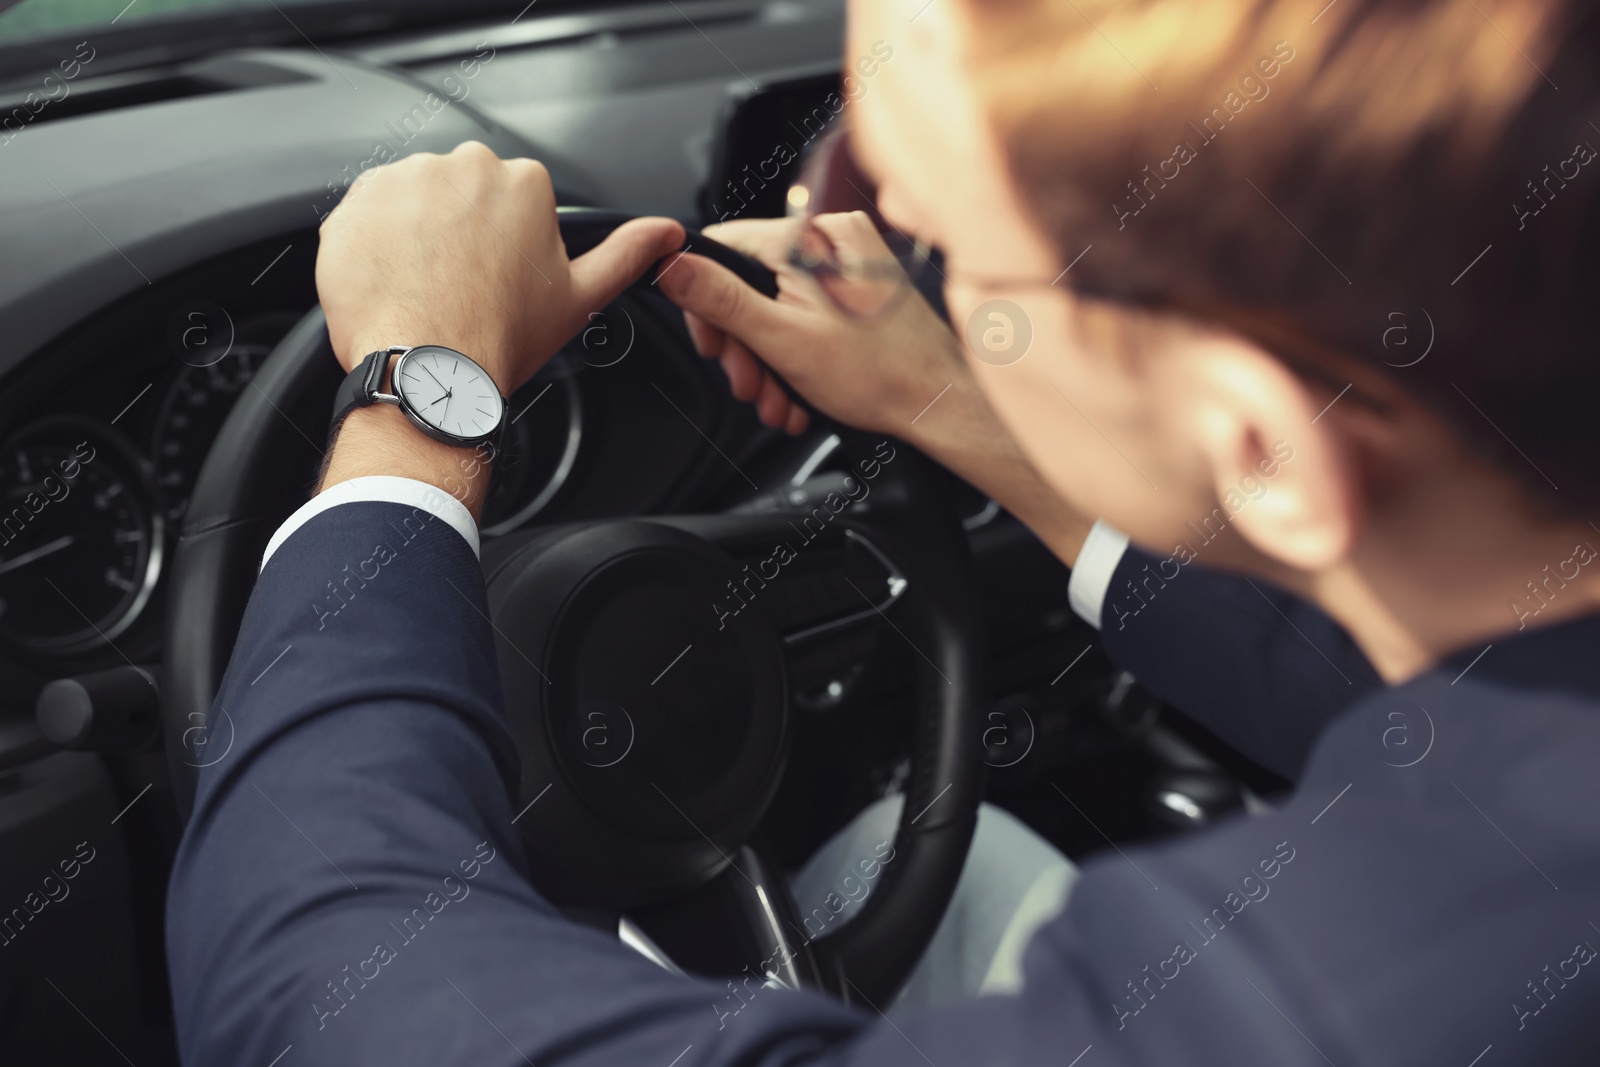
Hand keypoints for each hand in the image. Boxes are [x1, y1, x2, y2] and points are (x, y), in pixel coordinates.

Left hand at [314, 141, 682, 516]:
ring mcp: (405, 180)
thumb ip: (629, 254)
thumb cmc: (502, 337)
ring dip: (415, 239)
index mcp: (524, 182)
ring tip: (427, 291)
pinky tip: (394, 288)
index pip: (511, 201)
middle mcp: (464, 166)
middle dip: (458, 235)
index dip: (504, 245)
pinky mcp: (355, 203)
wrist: (431, 370)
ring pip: (412, 204)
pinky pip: (365, 218)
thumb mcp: (582, 297)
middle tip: (462, 288)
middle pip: (461, 196)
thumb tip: (667, 234)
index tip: (497, 277)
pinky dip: (374, 249)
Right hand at [654, 212, 967, 436]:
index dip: (705, 302)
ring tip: (780, 397)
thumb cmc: (879, 375)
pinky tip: (801, 387)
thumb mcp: (780, 339)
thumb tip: (671, 266)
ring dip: (769, 357)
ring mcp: (850, 258)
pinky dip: (797, 349)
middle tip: (749, 384)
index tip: (714, 346)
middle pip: (751, 280)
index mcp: (807, 238)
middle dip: (743, 342)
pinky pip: (809, 307)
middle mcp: (832, 236)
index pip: (723, 247)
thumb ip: (720, 300)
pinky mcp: (862, 283)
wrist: (939, 401)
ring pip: (779, 300)